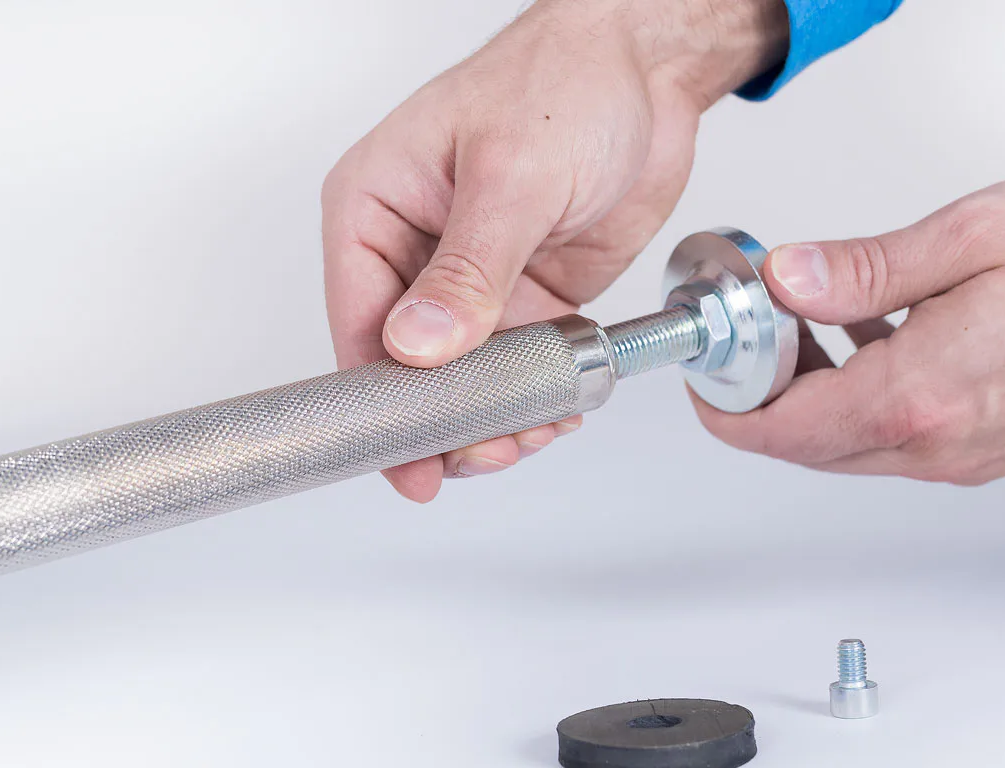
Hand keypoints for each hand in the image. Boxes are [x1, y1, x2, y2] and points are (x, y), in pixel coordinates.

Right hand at [322, 0, 786, 500]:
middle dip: (445, 420)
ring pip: (465, 382)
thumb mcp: (513, 174)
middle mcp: (414, 252)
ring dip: (496, 418)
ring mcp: (471, 282)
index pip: (356, 323)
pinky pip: (518, 369)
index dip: (377, 401)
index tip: (404, 458)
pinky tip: (559, 406)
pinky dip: (536, 398)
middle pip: (408, 369)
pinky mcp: (524, 299)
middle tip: (484, 451)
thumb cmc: (566, 80)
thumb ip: (469, 268)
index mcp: (374, 207)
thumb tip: (420, 345)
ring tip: (533, 429)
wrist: (649, 72)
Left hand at [694, 176, 1004, 482]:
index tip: (707, 380)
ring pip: (847, 446)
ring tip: (805, 329)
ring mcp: (960, 458)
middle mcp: (935, 445)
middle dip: (762, 399)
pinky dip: (859, 400)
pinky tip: (870, 342)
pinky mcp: (981, 453)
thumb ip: (863, 269)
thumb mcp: (969, 238)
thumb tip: (785, 282)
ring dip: (812, 398)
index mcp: (918, 395)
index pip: (783, 430)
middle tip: (750, 342)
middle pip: (806, 446)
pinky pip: (892, 439)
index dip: (728, 408)